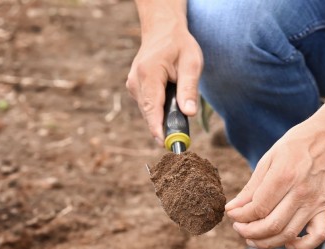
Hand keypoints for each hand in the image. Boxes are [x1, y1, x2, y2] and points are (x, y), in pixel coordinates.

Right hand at [126, 21, 202, 143]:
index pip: (152, 106)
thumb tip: (189, 114)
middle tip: (181, 140)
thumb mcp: (192, 63)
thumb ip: (189, 88)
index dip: (157, 127)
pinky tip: (170, 102)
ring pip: (148, 111)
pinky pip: (147, 106)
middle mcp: (136, 80)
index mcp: (149, 73)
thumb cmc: (179, 45)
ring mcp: (133, 85)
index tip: (163, 143)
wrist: (161, 30)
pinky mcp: (134, 89)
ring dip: (162, 117)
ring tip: (179, 111)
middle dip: (163, 127)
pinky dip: (158, 110)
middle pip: (149, 112)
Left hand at [225, 121, 324, 248]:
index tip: (232, 214)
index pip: (258, 208)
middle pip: (272, 225)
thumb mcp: (267, 160)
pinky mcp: (324, 209)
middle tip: (238, 228)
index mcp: (284, 177)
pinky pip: (317, 236)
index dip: (240, 216)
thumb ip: (251, 188)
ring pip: (289, 234)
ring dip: (266, 242)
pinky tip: (286, 243)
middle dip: (249, 232)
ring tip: (252, 238)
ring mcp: (315, 203)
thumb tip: (232, 209)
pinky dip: (302, 246)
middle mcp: (301, 193)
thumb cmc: (294, 147)